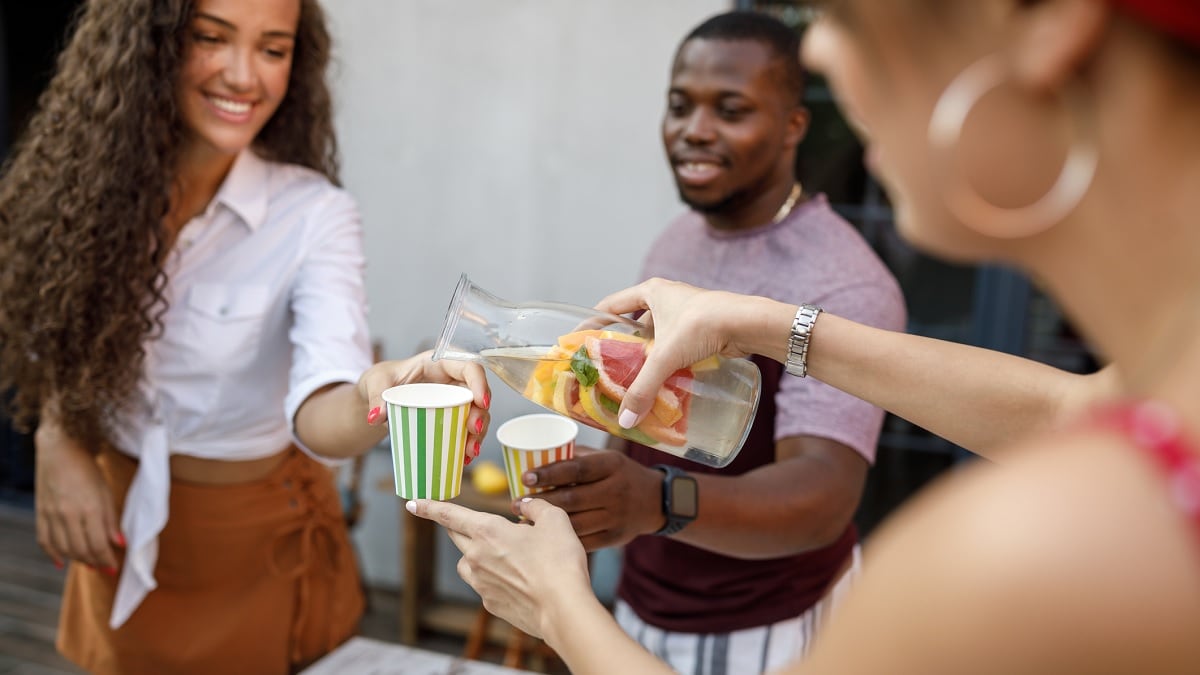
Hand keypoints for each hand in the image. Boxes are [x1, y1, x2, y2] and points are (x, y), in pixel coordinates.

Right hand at [34, 424, 121, 572]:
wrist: (59, 450)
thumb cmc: (88, 469)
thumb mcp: (106, 492)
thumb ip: (111, 520)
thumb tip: (120, 544)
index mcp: (89, 508)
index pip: (99, 544)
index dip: (107, 559)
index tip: (115, 567)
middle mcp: (68, 514)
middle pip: (81, 550)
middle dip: (94, 562)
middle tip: (104, 568)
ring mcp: (51, 515)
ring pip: (64, 549)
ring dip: (77, 560)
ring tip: (89, 563)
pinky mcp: (40, 513)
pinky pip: (45, 541)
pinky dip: (53, 554)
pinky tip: (62, 562)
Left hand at [357, 350, 490, 461]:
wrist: (378, 395)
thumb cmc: (381, 380)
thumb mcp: (375, 383)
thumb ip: (377, 396)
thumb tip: (378, 417)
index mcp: (438, 364)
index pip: (468, 367)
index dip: (480, 382)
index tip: (481, 402)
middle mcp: (452, 380)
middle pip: (477, 394)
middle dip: (480, 414)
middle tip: (473, 431)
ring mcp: (454, 399)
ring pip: (476, 413)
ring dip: (477, 434)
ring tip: (469, 452)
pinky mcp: (451, 416)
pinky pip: (465, 428)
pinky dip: (467, 443)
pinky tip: (464, 458)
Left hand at [406, 497, 590, 638]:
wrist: (563, 609)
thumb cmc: (559, 562)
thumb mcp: (555, 521)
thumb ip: (536, 507)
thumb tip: (527, 505)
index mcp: (488, 531)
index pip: (449, 515)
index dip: (430, 507)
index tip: (413, 503)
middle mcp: (476, 557)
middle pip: (456, 537)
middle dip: (456, 527)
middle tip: (465, 522)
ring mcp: (481, 583)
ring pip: (467, 563)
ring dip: (476, 555)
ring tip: (501, 554)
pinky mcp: (490, 604)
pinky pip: (483, 585)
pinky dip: (492, 578)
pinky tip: (515, 579)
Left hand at [520, 447, 663, 549]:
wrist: (657, 502)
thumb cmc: (621, 475)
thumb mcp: (607, 458)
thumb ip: (576, 457)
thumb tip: (536, 456)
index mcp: (612, 466)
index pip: (576, 469)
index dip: (549, 473)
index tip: (525, 477)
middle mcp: (616, 491)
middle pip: (572, 499)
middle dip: (540, 503)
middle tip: (515, 504)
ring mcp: (616, 517)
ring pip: (575, 523)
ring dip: (545, 525)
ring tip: (522, 522)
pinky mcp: (614, 538)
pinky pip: (583, 541)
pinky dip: (560, 541)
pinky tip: (542, 538)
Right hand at [595, 278, 755, 427]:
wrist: (748, 323)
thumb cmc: (704, 325)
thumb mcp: (666, 356)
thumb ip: (643, 388)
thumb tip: (626, 419)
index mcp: (651, 291)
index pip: (611, 305)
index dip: (594, 322)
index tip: (580, 340)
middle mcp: (667, 297)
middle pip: (634, 321)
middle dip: (622, 343)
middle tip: (609, 366)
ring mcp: (686, 311)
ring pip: (657, 333)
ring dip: (647, 352)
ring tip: (635, 376)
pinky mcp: (701, 326)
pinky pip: (675, 343)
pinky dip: (667, 357)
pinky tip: (664, 376)